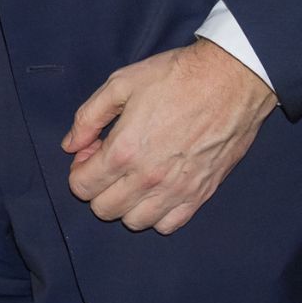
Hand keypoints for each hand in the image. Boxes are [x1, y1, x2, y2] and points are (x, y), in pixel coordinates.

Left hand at [62, 39, 277, 233]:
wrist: (230, 80)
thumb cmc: (174, 77)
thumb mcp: (120, 84)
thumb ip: (88, 117)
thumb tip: (70, 144)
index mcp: (124, 151)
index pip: (82, 187)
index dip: (79, 169)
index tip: (92, 152)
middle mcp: (149, 178)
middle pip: (104, 209)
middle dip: (97, 188)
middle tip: (110, 163)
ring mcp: (177, 190)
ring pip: (135, 222)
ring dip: (126, 204)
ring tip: (133, 177)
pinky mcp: (201, 194)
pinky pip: (170, 225)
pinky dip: (157, 214)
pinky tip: (157, 190)